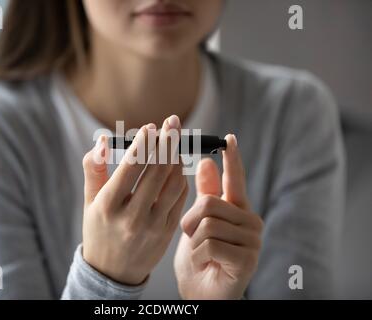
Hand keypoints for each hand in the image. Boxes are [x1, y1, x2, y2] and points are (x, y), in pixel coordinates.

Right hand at [82, 115, 187, 285]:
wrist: (112, 272)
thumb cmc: (99, 229)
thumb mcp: (90, 201)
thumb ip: (94, 168)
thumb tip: (103, 139)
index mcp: (108, 206)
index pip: (131, 167)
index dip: (143, 143)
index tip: (151, 126)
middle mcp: (132, 216)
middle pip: (156, 171)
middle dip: (167, 142)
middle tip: (173, 122)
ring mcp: (153, 226)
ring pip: (173, 183)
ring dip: (177, 158)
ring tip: (176, 141)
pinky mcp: (167, 232)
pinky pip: (180, 198)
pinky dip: (181, 177)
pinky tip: (177, 165)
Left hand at [174, 134, 262, 298]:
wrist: (201, 293)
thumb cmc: (200, 257)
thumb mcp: (198, 222)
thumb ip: (206, 194)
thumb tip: (206, 161)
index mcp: (237, 210)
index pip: (235, 179)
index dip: (232, 159)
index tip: (229, 138)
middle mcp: (250, 222)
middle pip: (209, 203)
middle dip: (190, 221)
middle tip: (191, 237)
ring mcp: (251, 241)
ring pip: (207, 223)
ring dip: (193, 241)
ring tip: (200, 254)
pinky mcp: (246, 259)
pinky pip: (210, 244)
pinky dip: (199, 256)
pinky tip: (206, 264)